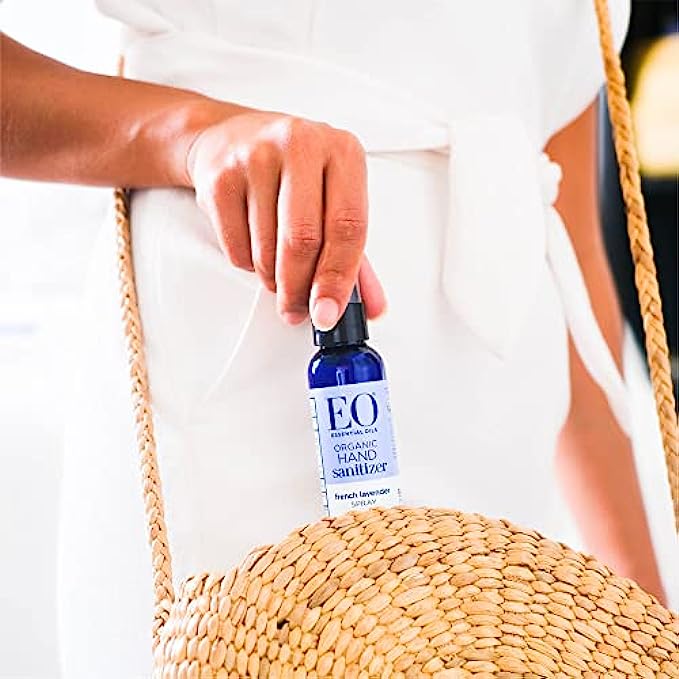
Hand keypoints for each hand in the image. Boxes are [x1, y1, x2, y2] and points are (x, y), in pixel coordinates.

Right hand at [186, 109, 385, 329]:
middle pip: (303, 240)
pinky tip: (255, 243)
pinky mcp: (220, 177)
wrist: (232, 137)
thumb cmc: (293, 170)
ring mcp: (256, 157)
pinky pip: (236, 247)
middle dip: (299, 289)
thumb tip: (370, 305)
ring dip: (273, 279)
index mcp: (343, 152)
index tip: (328, 311)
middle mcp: (301, 146)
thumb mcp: (333, 199)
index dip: (338, 278)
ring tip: (278, 270)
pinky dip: (247, 263)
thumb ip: (355, 255)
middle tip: (297, 309)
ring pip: (266, 250)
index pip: (347, 227)